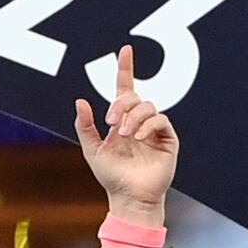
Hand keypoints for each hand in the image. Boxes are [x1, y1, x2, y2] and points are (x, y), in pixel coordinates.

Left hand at [77, 53, 179, 225]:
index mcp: (122, 120)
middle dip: (121, 104)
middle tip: (111, 122)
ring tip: (125, 135)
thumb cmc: (111, 177)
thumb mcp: (92, 150)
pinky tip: (138, 137)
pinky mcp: (167, 139)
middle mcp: (139, 121)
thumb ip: (85, 126)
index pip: (125, 88)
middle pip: (134, 96)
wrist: (128, 197)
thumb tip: (80, 101)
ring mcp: (154, 129)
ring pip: (147, 106)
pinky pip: (160, 120)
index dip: (126, 68)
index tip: (126, 50)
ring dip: (133, 117)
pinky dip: (147, 125)